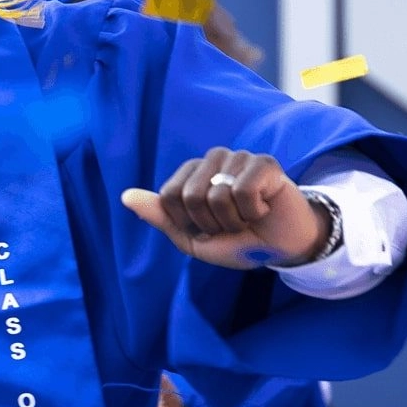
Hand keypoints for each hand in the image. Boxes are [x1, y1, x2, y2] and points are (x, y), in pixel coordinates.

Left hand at [121, 147, 332, 269]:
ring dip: (233, 219)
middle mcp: (212, 159)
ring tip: (247, 217)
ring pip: (217, 194)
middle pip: (190, 196)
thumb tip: (125, 196)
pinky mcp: (264, 163)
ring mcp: (238, 157)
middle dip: (210, 224)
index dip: (187, 224)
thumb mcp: (191, 238)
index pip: (168, 197)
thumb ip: (160, 216)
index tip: (206, 229)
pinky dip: (252, 211)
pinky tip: (263, 208)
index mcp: (190, 173)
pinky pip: (244, 191)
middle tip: (231, 224)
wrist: (280, 248)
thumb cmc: (236, 241)